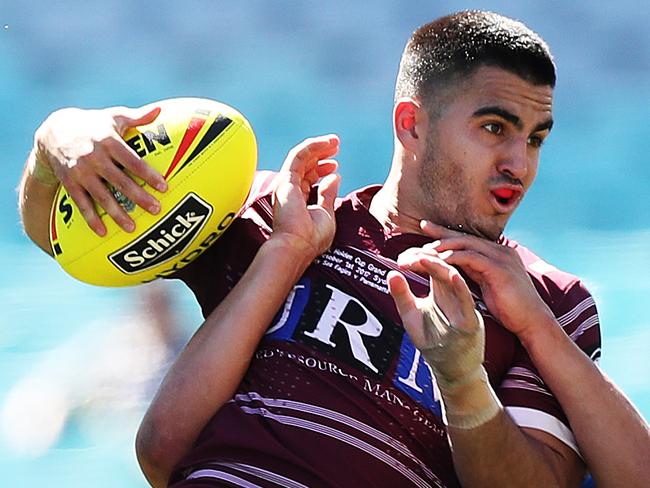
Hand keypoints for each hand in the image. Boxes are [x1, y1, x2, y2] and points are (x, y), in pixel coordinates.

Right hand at [34, 106, 168, 235]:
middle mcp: (95, 158)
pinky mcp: (70, 183)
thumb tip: (160, 110)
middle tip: (155, 209)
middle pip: (120, 181)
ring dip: (116, 213)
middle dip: (138, 197)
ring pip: (101, 196)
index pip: (132, 160)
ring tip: (131, 228)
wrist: (53, 132)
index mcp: (109, 141)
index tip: (164, 186)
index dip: (148, 174)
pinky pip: (82, 204)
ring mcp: (81, 172)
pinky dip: (91, 218)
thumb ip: (137, 117)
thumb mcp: (113, 117)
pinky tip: (103, 232)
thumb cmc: (93, 124)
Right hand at [270, 135, 340, 264]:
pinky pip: (298, 156)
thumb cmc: (311, 237)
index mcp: (297, 200)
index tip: (335, 165)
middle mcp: (289, 191)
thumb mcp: (326, 213)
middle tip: (336, 146)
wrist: (297, 245)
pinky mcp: (286, 179)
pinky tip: (325, 143)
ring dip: (318, 146)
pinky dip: (312, 147)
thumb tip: (334, 178)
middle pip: (305, 165)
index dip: (322, 168)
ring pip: (301, 157)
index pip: (308, 177)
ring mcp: (286, 184)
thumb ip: (328, 195)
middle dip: (321, 154)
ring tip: (334, 141)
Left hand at [388, 254, 484, 388]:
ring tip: (424, 258)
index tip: (401, 257)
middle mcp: (453, 295)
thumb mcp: (411, 316)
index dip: (417, 257)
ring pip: (455, 280)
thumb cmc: (433, 342)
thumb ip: (402, 295)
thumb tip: (390, 272)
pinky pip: (467, 302)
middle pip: (442, 267)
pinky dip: (460, 287)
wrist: (453, 371)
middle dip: (426, 258)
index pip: (431, 266)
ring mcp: (463, 307)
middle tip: (408, 256)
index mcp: (441, 291)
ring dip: (440, 267)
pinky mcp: (470, 322)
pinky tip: (451, 275)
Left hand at [414, 221, 554, 340]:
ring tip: (424, 248)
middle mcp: (500, 250)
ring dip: (443, 246)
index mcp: (497, 253)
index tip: (427, 227)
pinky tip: (439, 259)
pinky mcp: (499, 269)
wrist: (532, 321)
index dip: (447, 232)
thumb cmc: (510, 307)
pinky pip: (471, 258)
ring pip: (466, 244)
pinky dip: (454, 257)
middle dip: (441, 232)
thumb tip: (458, 266)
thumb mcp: (489, 284)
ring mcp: (501, 258)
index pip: (468, 238)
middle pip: (465, 237)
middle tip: (421, 226)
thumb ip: (476, 272)